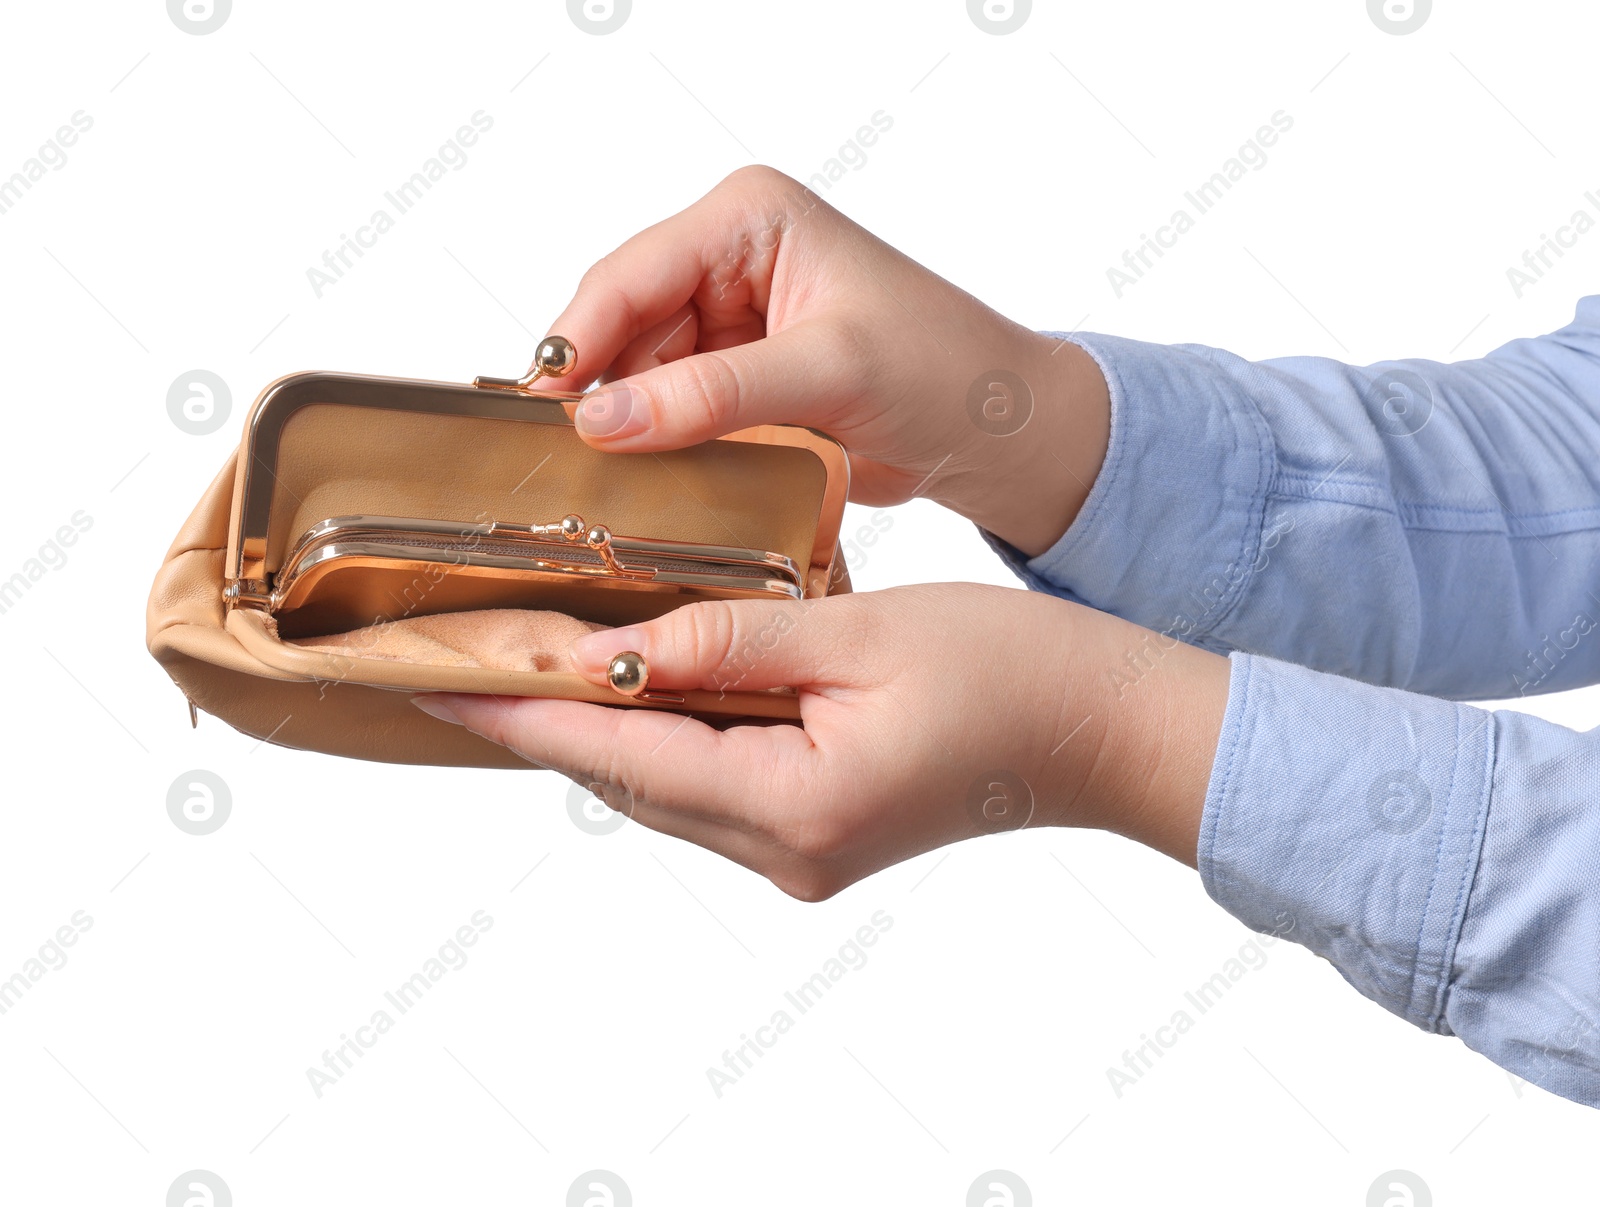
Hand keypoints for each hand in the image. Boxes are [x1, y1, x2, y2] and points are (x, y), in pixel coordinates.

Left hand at [412, 585, 1229, 899]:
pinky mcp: (819, 832)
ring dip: (600, 723)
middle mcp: (786, 850)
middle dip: (544, 715)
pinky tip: (637, 682)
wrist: (1104, 731)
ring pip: (664, 785)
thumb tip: (619, 649)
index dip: (520, 709)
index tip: (432, 677)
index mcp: (795, 806)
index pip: (621, 751)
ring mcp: (802, 852)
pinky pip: (711, 785)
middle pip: (628, 779)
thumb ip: (734, 641)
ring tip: (528, 658)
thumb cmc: (1011, 674)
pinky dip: (663, 735)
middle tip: (463, 653)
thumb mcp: (862, 634)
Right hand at [533, 165, 1110, 557]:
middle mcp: (731, 259)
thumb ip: (712, 394)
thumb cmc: (943, 371)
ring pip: (639, 375)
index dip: (578, 338)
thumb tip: (603, 421)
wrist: (998, 433)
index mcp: (751, 218)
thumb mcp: (828, 371)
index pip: (634, 272)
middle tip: (557, 458)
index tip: (540, 405)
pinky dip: (657, 446)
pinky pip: (671, 410)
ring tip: (596, 479)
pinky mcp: (739, 378)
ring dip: (624, 425)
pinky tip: (641, 481)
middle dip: (596, 389)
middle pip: (624, 325)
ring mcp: (732, 322)